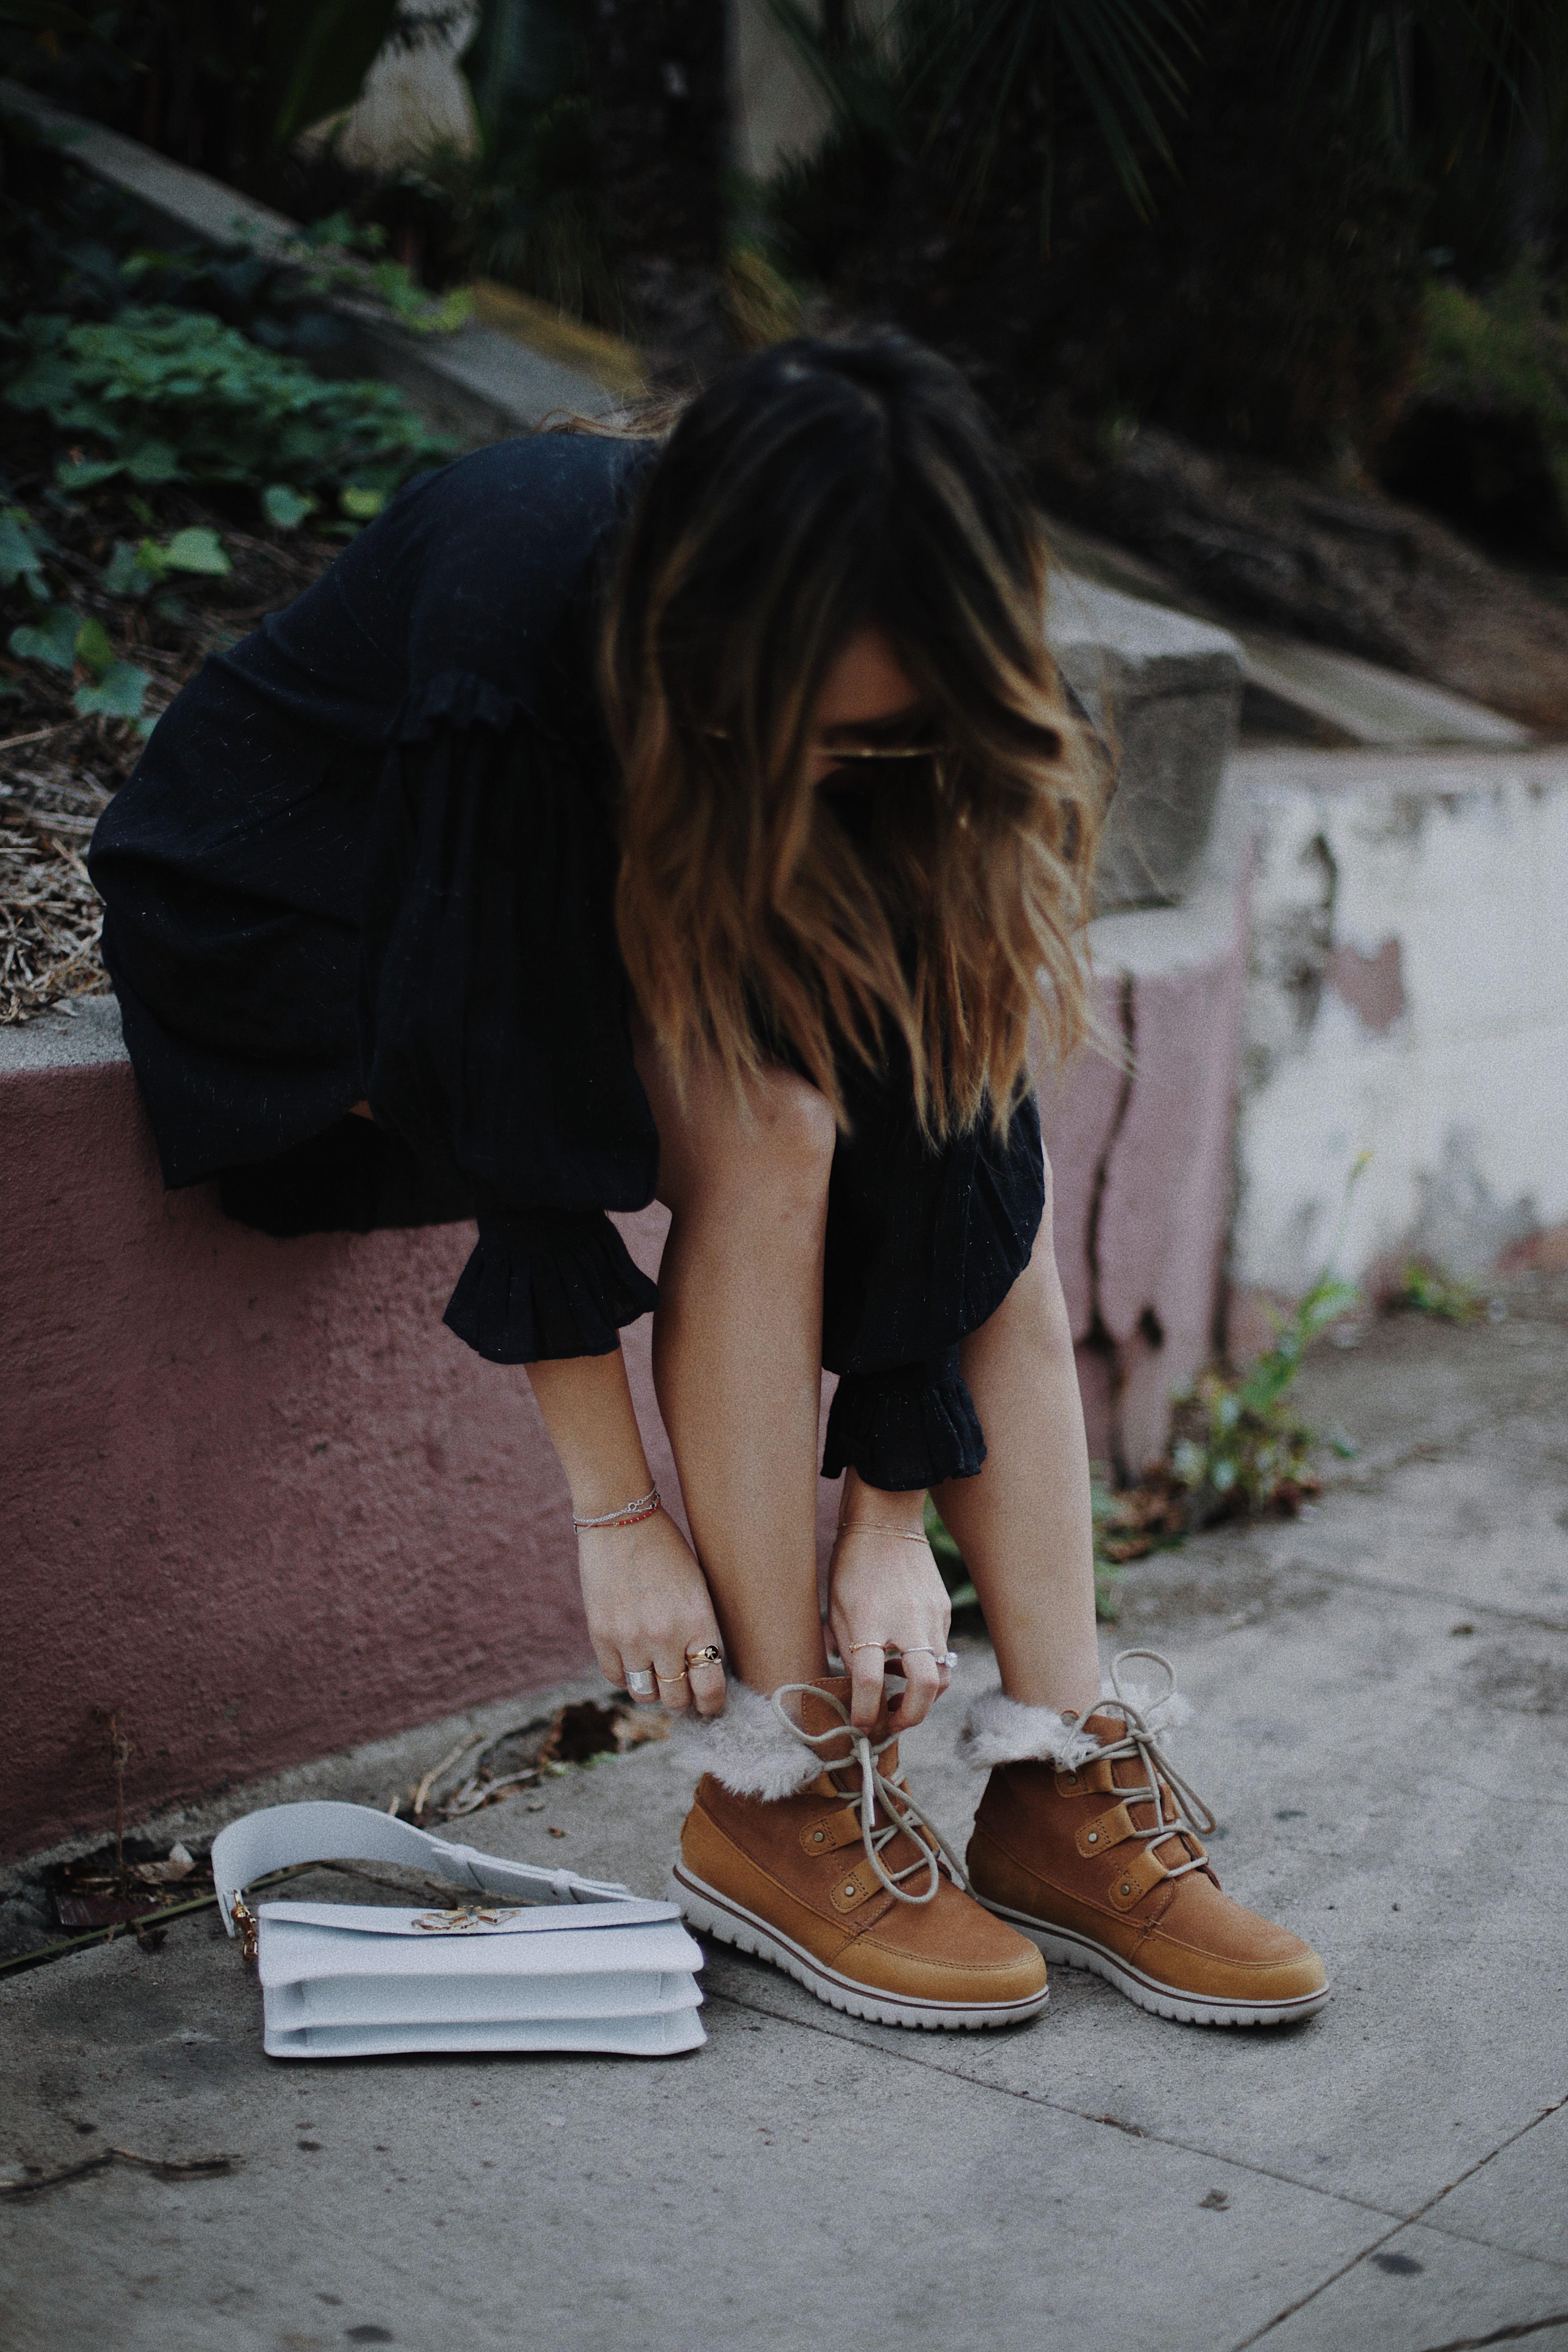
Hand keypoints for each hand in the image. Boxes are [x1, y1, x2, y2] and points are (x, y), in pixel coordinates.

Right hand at [576, 1507, 726, 1716]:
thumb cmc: (668, 1551)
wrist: (621, 1520)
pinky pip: (615, 1677)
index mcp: (698, 1621)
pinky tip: (633, 1659)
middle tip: (683, 1690)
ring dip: (653, 1690)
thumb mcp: (697, 1588)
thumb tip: (702, 1673)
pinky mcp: (600, 1634)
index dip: (711, 1705)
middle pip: (676, 1698)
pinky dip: (626, 1675)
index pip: (709, 1688)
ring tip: (657, 1674)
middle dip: (683, 1698)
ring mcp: (629, 1637)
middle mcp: (664, 1636)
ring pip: (644, 1694)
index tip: (710, 1706)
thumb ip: (700, 1631)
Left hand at [828, 1510, 952, 1733]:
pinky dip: (924, 1666)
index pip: (868, 1683)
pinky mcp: (943, 1610)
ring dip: (921, 1695)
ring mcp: (932, 1616)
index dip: (864, 1714)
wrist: (886, 1521)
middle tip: (891, 1722)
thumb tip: (862, 1693)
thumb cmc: (853, 1565)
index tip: (861, 1726)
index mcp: (869, 1621)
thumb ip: (850, 1652)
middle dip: (911, 1716)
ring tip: (896, 1695)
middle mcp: (907, 1621)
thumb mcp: (839, 1609)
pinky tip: (903, 1660)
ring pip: (941, 1674)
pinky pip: (940, 1650)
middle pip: (926, 1688)